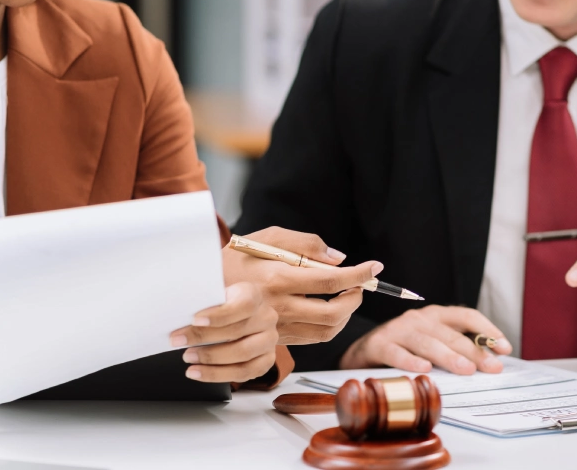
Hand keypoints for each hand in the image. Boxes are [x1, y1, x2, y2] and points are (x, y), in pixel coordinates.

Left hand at [170, 281, 278, 382]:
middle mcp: (266, 318)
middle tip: (179, 341)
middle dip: (204, 338)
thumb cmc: (224, 306)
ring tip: (189, 359)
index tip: (195, 320)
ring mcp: (269, 341)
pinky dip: (218, 375)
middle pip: (237, 331)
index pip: (243, 304)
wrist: (242, 317)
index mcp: (254, 296)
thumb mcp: (216, 296)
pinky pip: (244, 373)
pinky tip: (200, 373)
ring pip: (242, 355)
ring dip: (211, 360)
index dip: (220, 314)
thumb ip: (205, 303)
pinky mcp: (266, 361)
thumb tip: (180, 313)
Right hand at [223, 227, 382, 343]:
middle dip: (356, 298)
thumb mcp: (265, 237)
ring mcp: (277, 325)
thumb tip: (338, 258)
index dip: (358, 275)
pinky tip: (330, 310)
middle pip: (333, 312)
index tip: (375, 267)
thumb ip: (304, 243)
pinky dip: (330, 326)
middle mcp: (278, 305)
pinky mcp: (275, 338)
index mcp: (277, 277)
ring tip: (348, 297)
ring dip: (346, 315)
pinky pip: (312, 339)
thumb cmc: (235, 257)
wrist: (202, 288)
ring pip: (327, 331)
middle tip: (361, 285)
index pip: (330, 280)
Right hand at [338, 305, 512, 374]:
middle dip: (474, 351)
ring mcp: (399, 329)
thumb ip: (455, 348)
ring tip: (466, 370)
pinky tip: (424, 370)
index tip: (505, 348)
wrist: (362, 351)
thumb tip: (490, 362)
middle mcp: (419, 319)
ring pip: (428, 342)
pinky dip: (411, 361)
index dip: (488, 330)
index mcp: (436, 316)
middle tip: (491, 367)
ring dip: (449, 356)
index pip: (466, 316)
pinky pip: (397, 352)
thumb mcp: (431, 343)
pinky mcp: (380, 343)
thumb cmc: (403, 348)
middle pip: (451, 333)